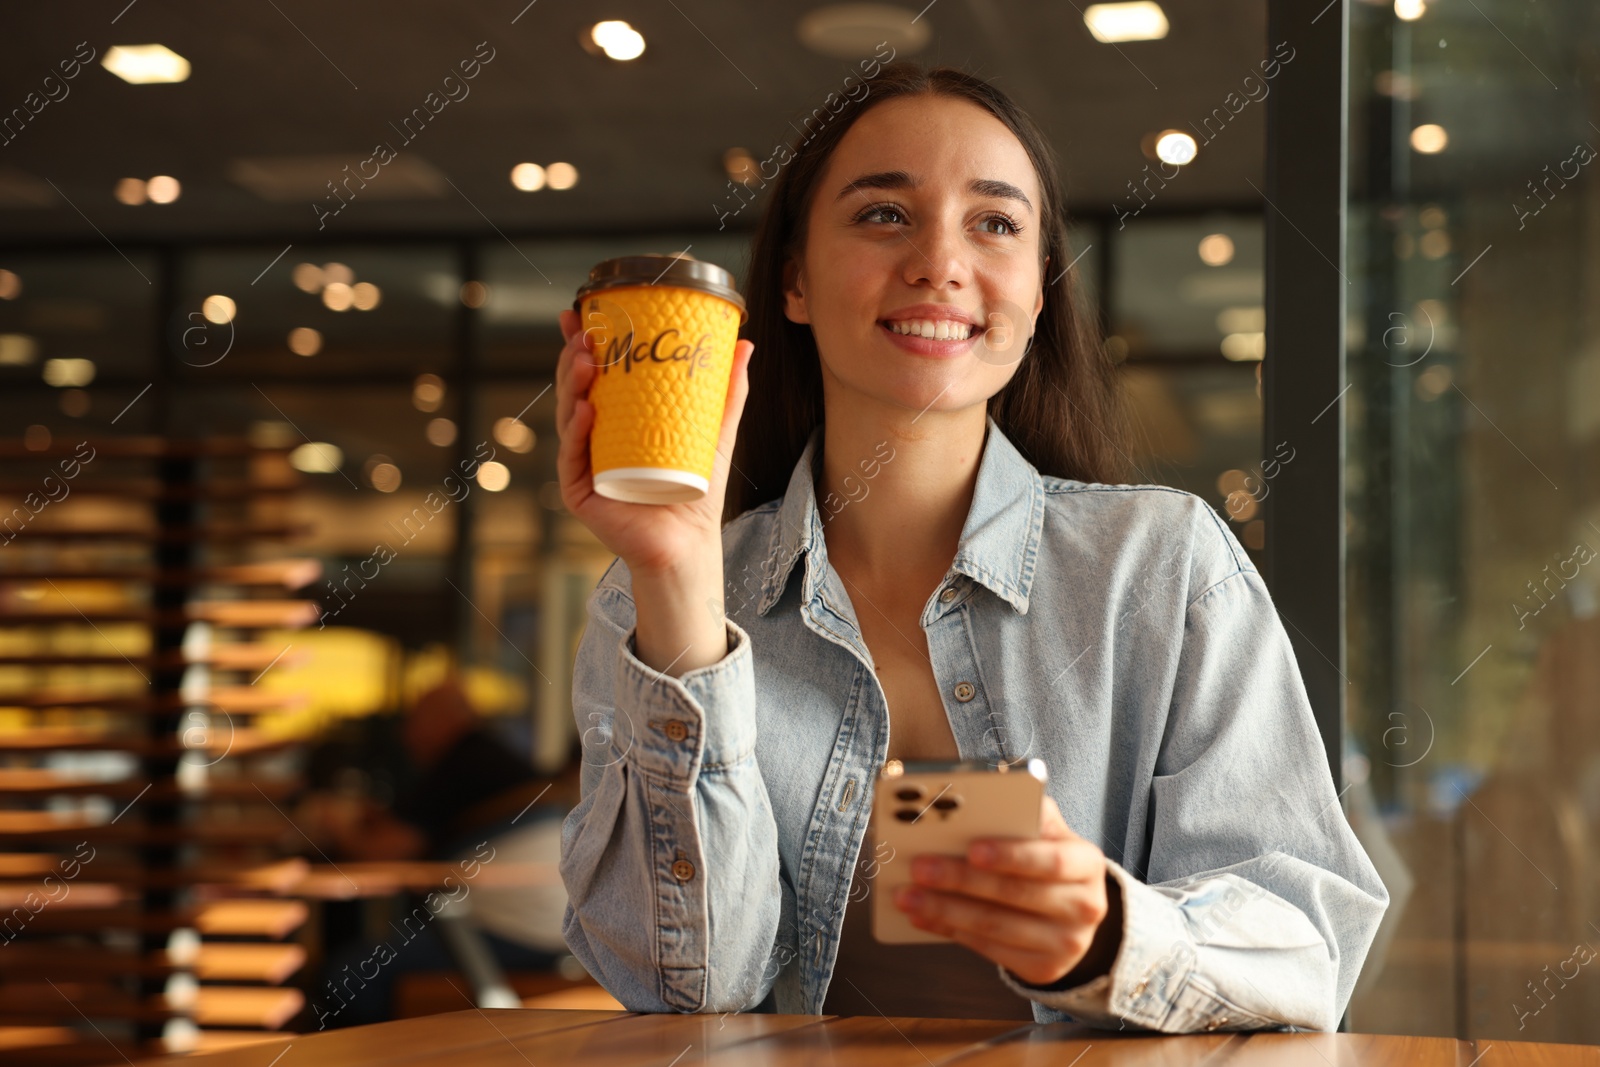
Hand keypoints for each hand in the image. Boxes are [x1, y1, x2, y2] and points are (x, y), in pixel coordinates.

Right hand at [554, 306, 754, 575]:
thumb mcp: (714, 432)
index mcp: (618, 422)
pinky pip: (572, 457)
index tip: (580, 314)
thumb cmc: (698, 491)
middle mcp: (595, 440)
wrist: (690, 542)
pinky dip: (576, 432)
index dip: (583, 344)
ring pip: (568, 417)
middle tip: (584, 335)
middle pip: (575, 390)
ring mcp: (585, 465)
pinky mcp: (580, 492)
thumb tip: (744, 345)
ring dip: (572, 386)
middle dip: (574, 358)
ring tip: (586, 361)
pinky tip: (585, 410)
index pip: (595, 376)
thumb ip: (728, 392)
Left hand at [893, 796, 1121, 987]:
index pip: (1050, 860)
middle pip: (1015, 894)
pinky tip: (923, 916)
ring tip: (907, 895)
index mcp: (1087, 863)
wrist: (1075, 913)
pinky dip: (950, 930)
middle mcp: (1085, 906)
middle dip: (961, 879)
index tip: (972, 848)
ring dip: (944, 909)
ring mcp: (1067, 944)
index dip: (1010, 855)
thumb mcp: (1047, 833)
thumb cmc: (1048, 858)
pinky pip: (989, 948)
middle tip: (919, 868)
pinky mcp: (1043, 969)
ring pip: (995, 926)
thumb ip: (1020, 815)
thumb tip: (968, 805)